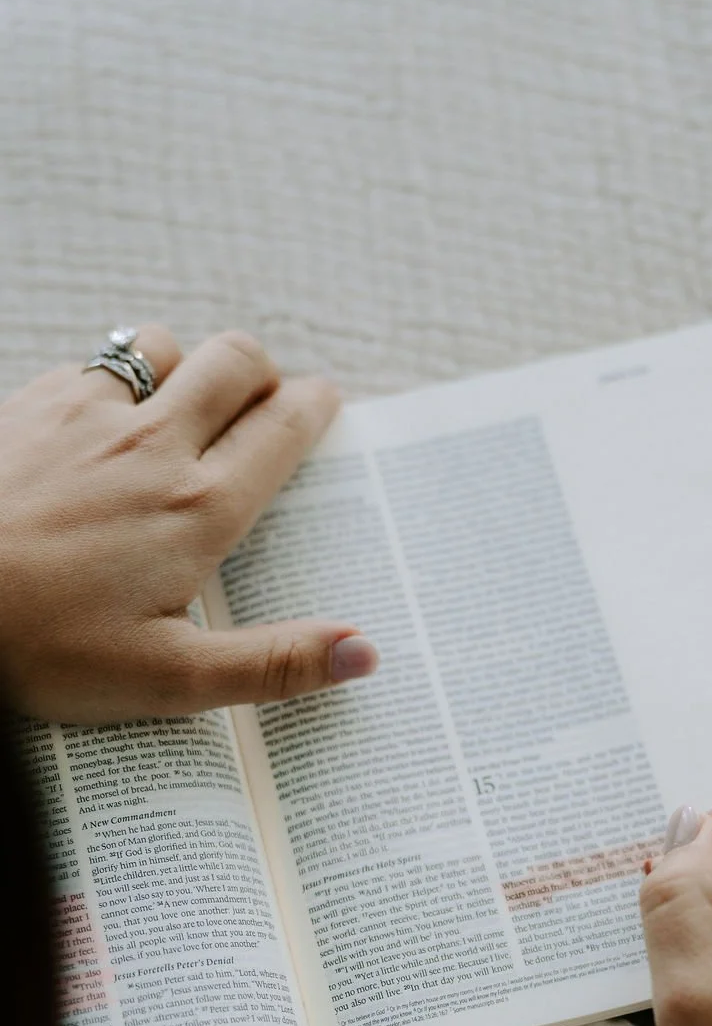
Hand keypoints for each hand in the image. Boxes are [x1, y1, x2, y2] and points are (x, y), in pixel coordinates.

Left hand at [0, 325, 377, 721]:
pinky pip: (89, 364)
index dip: (315, 407)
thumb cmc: (44, 647)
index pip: (283, 427)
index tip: (324, 405)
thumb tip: (364, 651)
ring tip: (182, 408)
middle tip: (265, 404)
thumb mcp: (170, 679)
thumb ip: (274, 664)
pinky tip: (99, 425)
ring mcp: (86, 414)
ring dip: (187, 366)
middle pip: (237, 360)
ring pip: (162, 346)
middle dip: (264, 371)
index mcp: (199, 509)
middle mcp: (153, 444)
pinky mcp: (28, 404)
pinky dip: (113, 379)